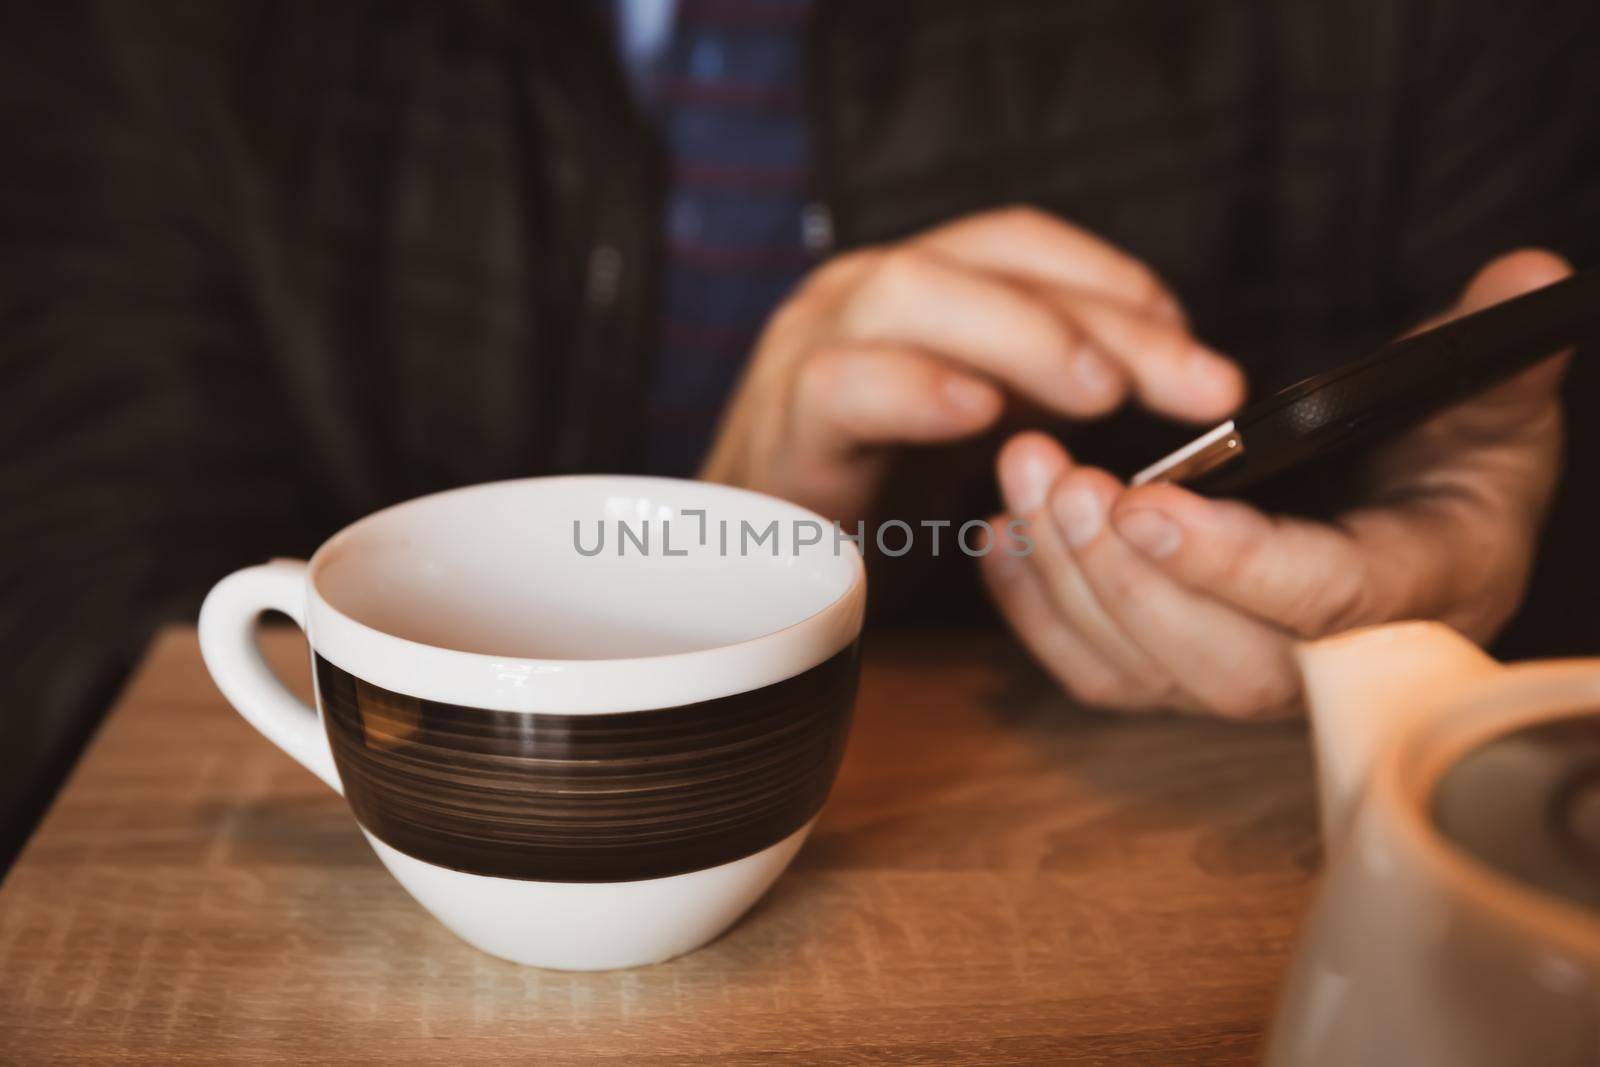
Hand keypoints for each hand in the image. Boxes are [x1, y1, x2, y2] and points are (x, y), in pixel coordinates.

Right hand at [700, 206, 1244, 524]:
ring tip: (1101, 392)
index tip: (1201, 350)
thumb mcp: (970, 425)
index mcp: (908, 287)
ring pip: (908, 292)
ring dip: (1021, 336)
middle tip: (1199, 384)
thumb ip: (1040, 387)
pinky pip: (841, 385)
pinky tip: (981, 416)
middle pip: (987, 262)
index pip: (1021, 244)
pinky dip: (916, 390)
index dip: (1119, 282)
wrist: (742, 565)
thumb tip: (1161, 368)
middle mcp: (856, 296)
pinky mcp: (780, 425)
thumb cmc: (864, 492)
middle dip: (1104, 316)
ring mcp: (808, 349)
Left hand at [981, 249, 1570, 719]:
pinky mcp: (1183, 671)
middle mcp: (1332, 659)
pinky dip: (1037, 610)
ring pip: (1140, 674)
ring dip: (1067, 581)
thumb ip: (1496, 347)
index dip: (1233, 564)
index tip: (1146, 502)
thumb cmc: (1455, 458)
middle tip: (1067, 478)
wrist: (1415, 518)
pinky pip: (1097, 672)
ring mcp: (1249, 675)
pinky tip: (1006, 533)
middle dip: (1127, 577)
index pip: (1324, 602)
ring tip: (1027, 475)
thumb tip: (1527, 275)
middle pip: (1217, 666)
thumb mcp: (1494, 399)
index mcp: (1423, 591)